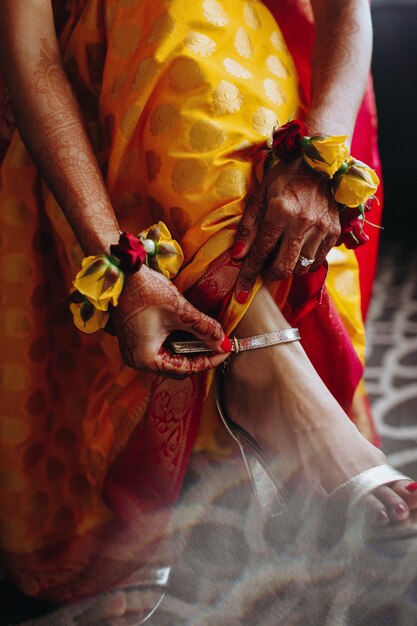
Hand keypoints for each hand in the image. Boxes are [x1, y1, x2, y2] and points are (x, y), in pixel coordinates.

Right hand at [112, 265, 230, 377]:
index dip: (208, 360)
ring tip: (210, 335)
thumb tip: (224, 342)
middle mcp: (138, 360)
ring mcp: (136, 350)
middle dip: (200, 354)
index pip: (185, 369)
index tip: (226, 350)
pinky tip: (193, 330)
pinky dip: (179, 339)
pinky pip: (163, 346)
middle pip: (178, 366)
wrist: (122, 272)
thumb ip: (204, 329)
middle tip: (220, 343)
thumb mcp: (180, 311)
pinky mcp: (137, 339)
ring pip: (172, 356)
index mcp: (145, 359)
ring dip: (191, 346)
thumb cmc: (146, 291)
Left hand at [232, 159, 340, 302]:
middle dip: (269, 275)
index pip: (260, 251)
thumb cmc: (284, 178)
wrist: (319, 163)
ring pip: (301, 267)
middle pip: (284, 267)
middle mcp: (303, 222)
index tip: (240, 294)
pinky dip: (304, 262)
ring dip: (288, 267)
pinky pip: (317, 261)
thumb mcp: (260, 195)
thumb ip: (249, 227)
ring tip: (281, 255)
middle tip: (263, 269)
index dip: (248, 275)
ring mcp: (322, 227)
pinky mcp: (334, 231)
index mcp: (280, 211)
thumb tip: (238, 256)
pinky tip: (298, 250)